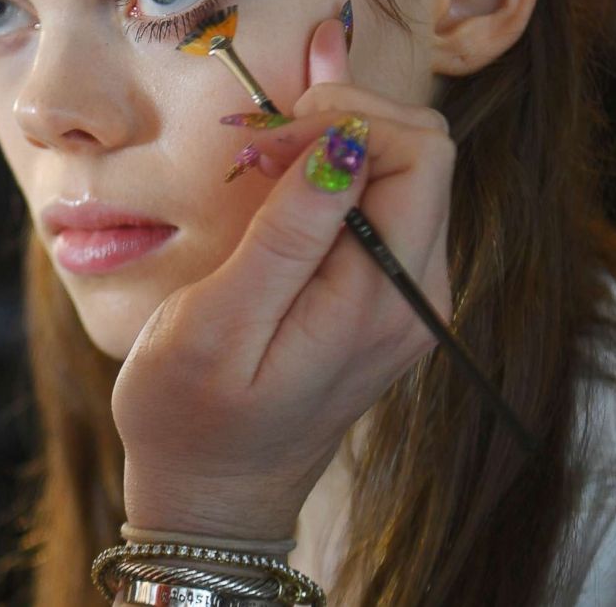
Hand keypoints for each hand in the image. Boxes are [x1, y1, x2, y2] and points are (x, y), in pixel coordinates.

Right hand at [113, 17, 455, 539]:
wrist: (211, 498)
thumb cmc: (191, 418)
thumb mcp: (216, 323)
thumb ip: (287, 232)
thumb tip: (344, 141)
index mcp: (383, 300)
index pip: (418, 151)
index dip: (343, 117)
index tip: (263, 141)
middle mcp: (417, 295)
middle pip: (424, 151)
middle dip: (343, 120)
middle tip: (258, 143)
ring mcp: (407, 297)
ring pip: (407, 170)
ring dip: (336, 141)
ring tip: (259, 156)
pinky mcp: (385, 297)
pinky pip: (386, 204)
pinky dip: (336, 169)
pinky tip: (281, 166)